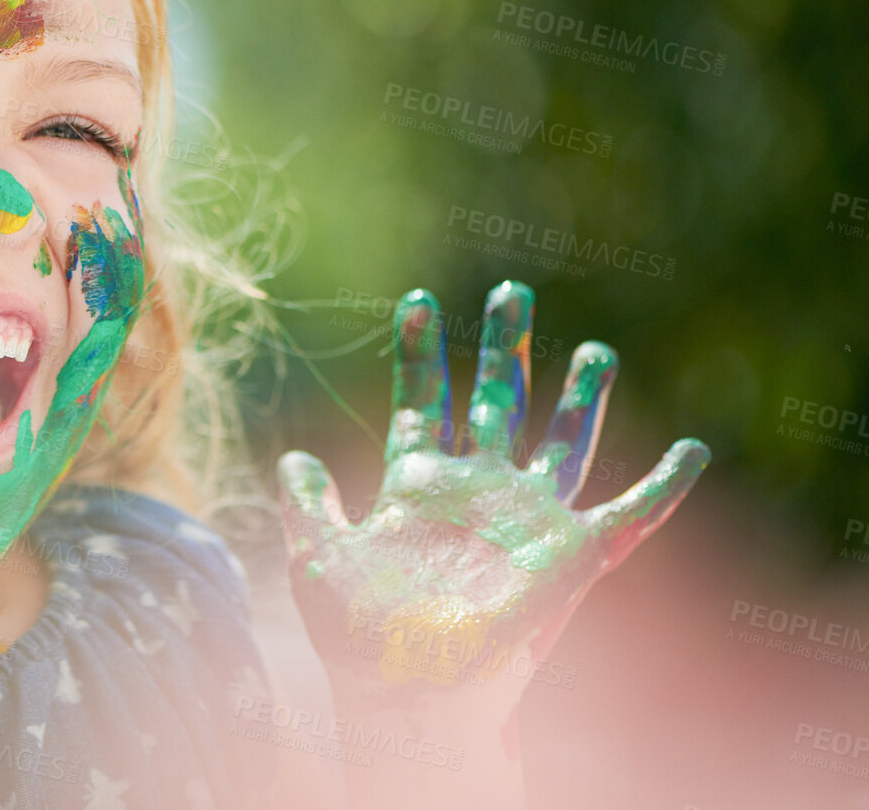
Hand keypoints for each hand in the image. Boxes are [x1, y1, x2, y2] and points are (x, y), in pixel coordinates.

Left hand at [277, 281, 707, 719]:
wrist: (411, 695)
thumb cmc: (360, 638)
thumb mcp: (318, 560)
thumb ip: (308, 503)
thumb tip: (294, 457)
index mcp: (418, 486)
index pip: (423, 402)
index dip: (421, 353)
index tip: (418, 300)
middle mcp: (478, 492)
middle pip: (496, 402)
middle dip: (504, 346)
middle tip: (511, 289)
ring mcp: (528, 521)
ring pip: (562, 443)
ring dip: (580, 398)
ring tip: (596, 350)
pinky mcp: (573, 556)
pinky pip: (629, 513)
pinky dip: (663, 485)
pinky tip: (692, 452)